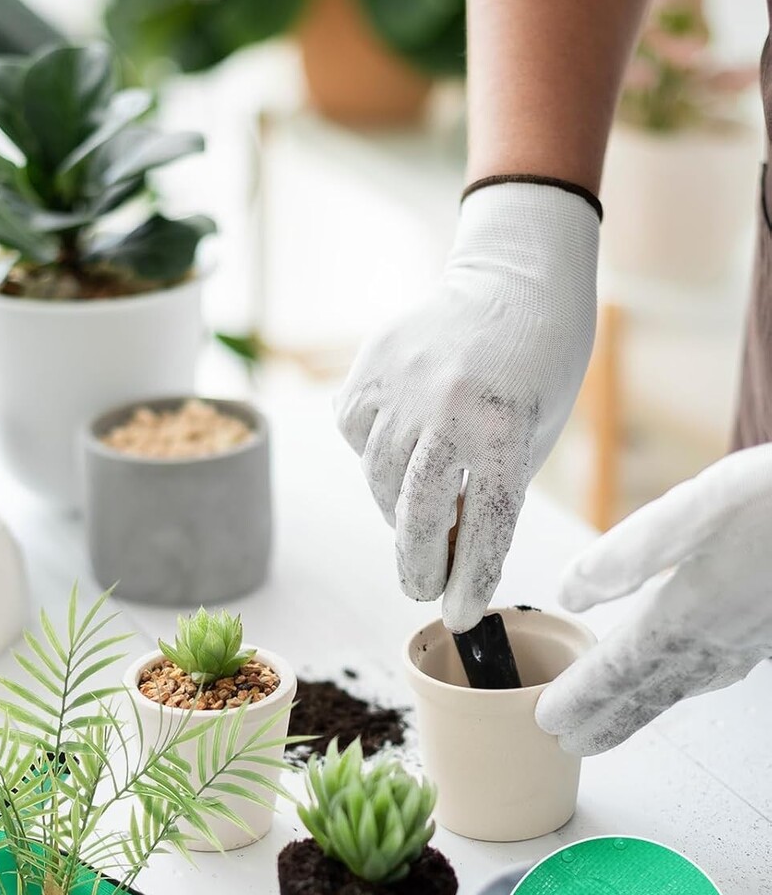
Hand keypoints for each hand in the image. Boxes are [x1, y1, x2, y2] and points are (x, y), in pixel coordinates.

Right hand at [335, 182, 598, 631]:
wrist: (514, 279)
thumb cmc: (538, 366)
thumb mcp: (534, 432)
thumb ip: (489, 485)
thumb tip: (444, 548)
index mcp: (504, 424)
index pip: (484, 523)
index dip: (469, 579)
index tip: (457, 616)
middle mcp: (447, 406)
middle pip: (418, 513)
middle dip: (418, 564)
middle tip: (421, 589)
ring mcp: (400, 385)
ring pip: (379, 479)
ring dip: (396, 508)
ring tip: (417, 511)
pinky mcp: (368, 370)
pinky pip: (357, 437)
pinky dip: (374, 456)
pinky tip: (399, 448)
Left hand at [536, 445, 771, 754]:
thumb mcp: (696, 507)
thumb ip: (628, 556)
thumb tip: (569, 593)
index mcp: (688, 611)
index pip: (618, 670)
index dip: (581, 697)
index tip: (546, 721)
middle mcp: (720, 637)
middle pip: (650, 690)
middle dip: (607, 719)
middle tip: (569, 746)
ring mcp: (754, 639)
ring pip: (686, 684)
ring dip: (644, 707)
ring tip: (613, 724)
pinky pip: (722, 669)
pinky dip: (689, 682)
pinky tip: (688, 679)